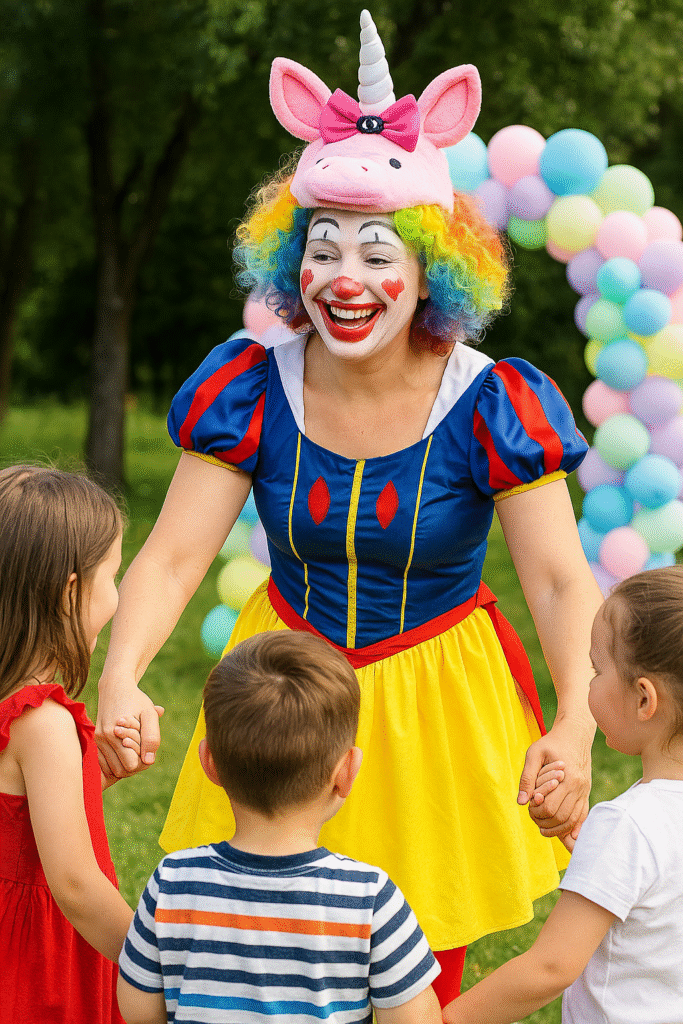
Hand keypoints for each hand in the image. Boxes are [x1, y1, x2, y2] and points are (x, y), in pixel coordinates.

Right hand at [96, 677, 163, 780]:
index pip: (131, 765)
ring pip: (112, 769)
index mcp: (115, 733)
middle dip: (135, 763)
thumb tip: (149, 761)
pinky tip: (126, 748)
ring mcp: (97, 741)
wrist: (115, 687)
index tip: (148, 747)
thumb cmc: (136, 700)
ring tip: (135, 746)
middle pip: (121, 770)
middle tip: (143, 748)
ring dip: (126, 762)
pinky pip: (106, 763)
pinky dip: (117, 760)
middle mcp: (102, 739)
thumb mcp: (149, 714)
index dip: (143, 759)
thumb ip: (151, 737)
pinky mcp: (95, 741)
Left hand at [517, 718, 592, 849]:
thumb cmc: (552, 743)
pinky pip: (582, 816)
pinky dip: (574, 827)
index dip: (536, 811)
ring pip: (573, 820)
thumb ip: (527, 777)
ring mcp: (584, 791)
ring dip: (558, 829)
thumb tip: (521, 802)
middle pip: (562, 817)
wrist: (575, 735)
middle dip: (545, 822)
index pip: (549, 806)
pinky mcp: (586, 793)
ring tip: (543, 828)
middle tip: (534, 818)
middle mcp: (579, 787)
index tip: (529, 806)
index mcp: (567, 777)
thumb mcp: (534, 754)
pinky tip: (567, 835)